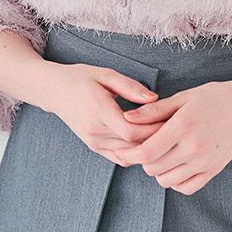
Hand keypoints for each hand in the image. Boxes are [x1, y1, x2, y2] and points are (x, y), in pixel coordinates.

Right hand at [46, 62, 164, 165]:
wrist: (54, 91)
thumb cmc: (81, 78)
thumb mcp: (106, 74)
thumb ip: (130, 87)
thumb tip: (155, 99)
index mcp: (98, 110)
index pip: (131, 131)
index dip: (153, 129)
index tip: (171, 119)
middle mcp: (94, 131)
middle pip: (132, 145)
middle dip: (156, 140)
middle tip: (176, 129)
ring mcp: (93, 142)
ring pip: (128, 155)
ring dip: (148, 148)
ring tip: (167, 137)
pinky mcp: (94, 148)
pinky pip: (120, 158)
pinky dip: (136, 154)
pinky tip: (150, 144)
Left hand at [112, 80, 231, 194]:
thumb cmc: (213, 97)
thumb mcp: (183, 97)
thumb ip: (154, 110)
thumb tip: (126, 117)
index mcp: (183, 126)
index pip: (147, 151)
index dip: (129, 154)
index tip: (119, 151)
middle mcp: (194, 147)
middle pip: (153, 168)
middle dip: (142, 160)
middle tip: (143, 146)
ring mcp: (205, 162)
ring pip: (167, 180)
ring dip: (157, 170)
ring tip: (159, 154)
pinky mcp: (213, 171)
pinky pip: (186, 187)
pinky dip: (175, 181)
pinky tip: (174, 165)